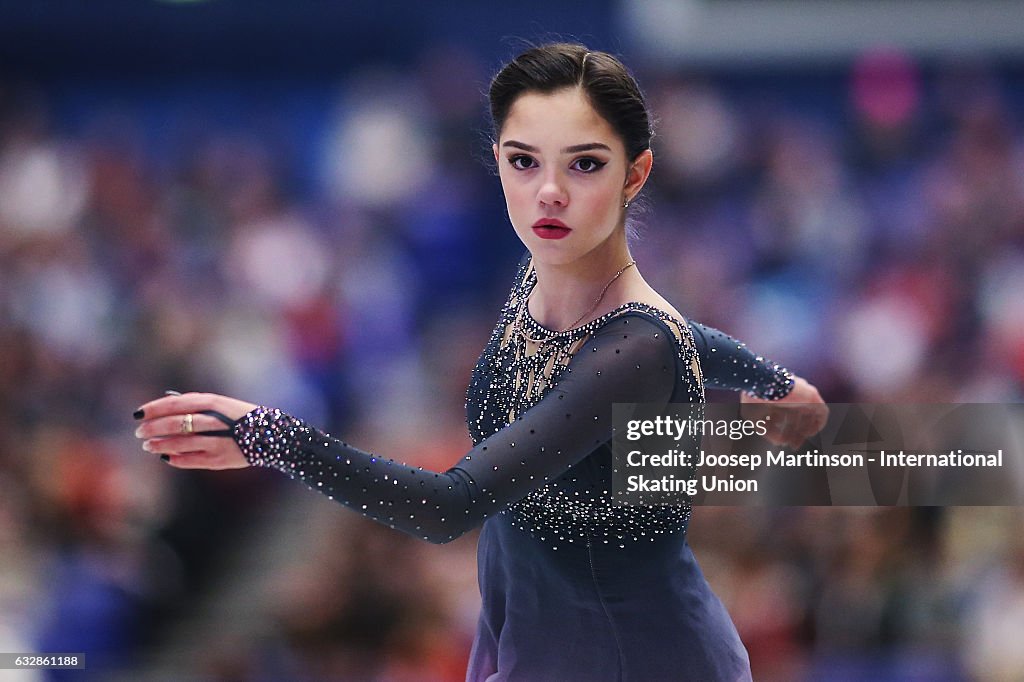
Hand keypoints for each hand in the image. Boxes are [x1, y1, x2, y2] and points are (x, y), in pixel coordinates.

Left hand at [133, 392, 257, 468]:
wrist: (271, 435)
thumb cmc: (239, 418)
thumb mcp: (220, 405)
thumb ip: (194, 405)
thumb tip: (164, 411)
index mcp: (213, 403)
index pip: (175, 404)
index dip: (153, 409)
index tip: (138, 414)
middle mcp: (214, 421)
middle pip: (174, 424)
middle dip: (152, 429)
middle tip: (139, 433)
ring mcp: (217, 441)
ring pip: (179, 443)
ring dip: (160, 445)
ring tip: (148, 446)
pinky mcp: (219, 460)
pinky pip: (190, 460)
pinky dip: (175, 459)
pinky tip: (166, 457)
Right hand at [740, 375, 827, 448]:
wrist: (762, 382)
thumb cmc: (755, 398)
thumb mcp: (757, 419)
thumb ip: (769, 432)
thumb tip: (781, 443)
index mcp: (779, 396)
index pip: (787, 415)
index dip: (785, 430)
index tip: (783, 442)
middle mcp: (792, 395)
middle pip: (798, 417)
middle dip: (796, 432)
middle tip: (793, 446)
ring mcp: (803, 394)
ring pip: (809, 416)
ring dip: (805, 430)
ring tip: (798, 442)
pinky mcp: (812, 396)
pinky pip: (822, 412)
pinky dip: (818, 424)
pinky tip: (810, 434)